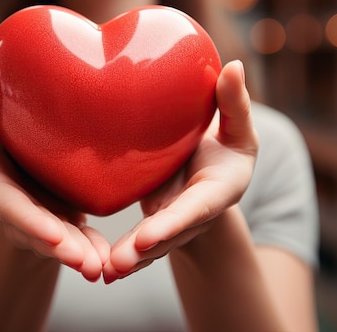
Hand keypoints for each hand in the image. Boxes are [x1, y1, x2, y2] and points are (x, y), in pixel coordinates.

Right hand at [0, 68, 109, 281]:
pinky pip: (79, 237)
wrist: (10, 162)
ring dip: (82, 255)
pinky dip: (94, 249)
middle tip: (87, 264)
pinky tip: (111, 259)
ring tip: (101, 266)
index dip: (31, 223)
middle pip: (39, 234)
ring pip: (62, 241)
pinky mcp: (61, 220)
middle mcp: (15, 212)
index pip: (11, 208)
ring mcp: (40, 219)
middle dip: (62, 250)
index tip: (54, 235)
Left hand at [103, 60, 258, 282]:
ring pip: (150, 246)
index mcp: (217, 190)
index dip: (174, 222)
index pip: (196, 208)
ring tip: (104, 271)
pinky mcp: (154, 223)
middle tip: (119, 263)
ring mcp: (172, 223)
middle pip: (169, 235)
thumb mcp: (238, 126)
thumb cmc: (226, 145)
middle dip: (145, 251)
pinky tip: (99, 268)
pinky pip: (137, 242)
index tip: (150, 235)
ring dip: (129, 260)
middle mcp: (193, 214)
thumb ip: (235, 103)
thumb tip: (234, 65)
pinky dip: (121, 256)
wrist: (209, 168)